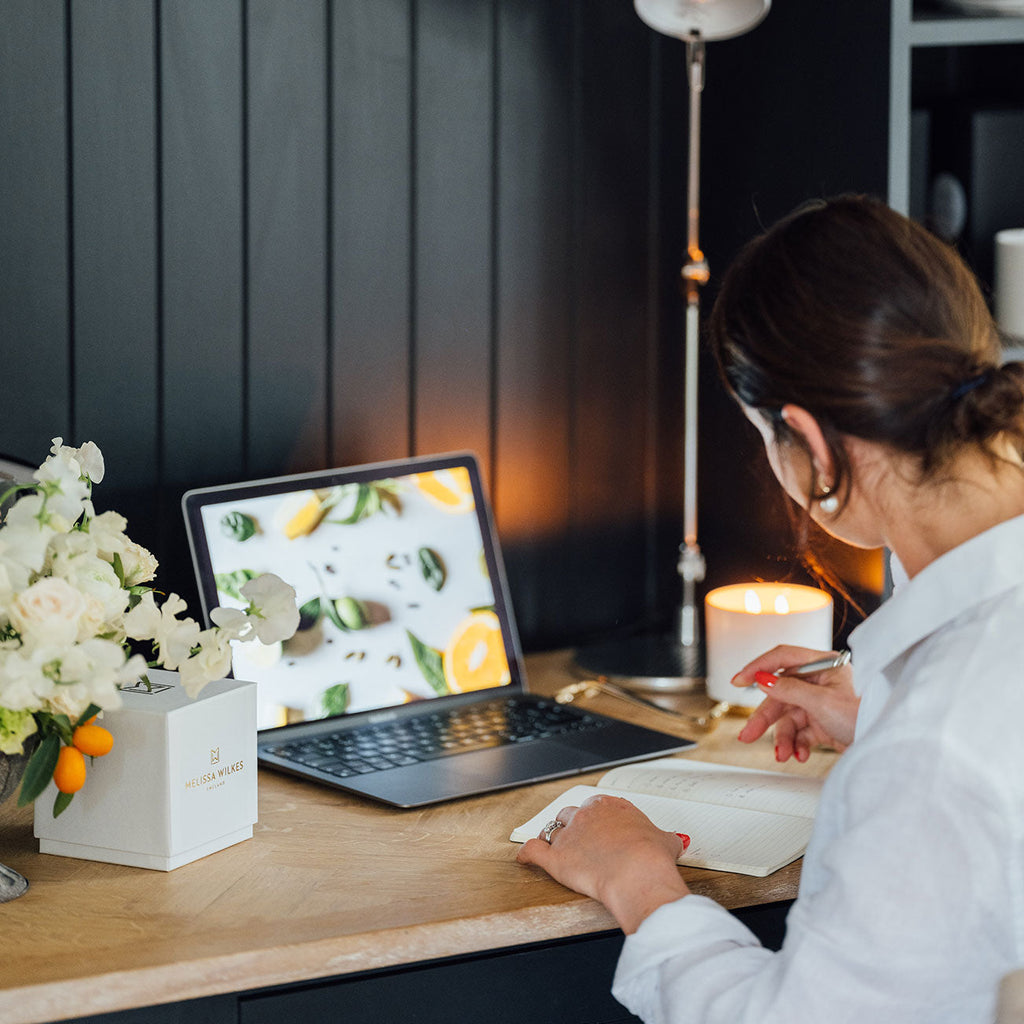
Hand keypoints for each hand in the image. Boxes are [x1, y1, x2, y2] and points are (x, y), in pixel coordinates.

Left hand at [516, 794, 689, 933]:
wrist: (638, 873)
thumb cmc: (652, 857)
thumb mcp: (666, 841)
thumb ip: (665, 838)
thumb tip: (675, 841)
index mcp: (610, 806)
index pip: (596, 807)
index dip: (595, 819)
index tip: (598, 828)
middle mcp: (586, 815)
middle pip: (570, 814)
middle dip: (572, 825)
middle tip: (577, 839)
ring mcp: (569, 835)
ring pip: (552, 830)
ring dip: (551, 838)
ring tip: (553, 846)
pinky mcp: (555, 858)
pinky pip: (533, 851)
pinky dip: (527, 854)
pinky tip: (524, 858)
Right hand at [733, 645, 858, 761]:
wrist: (889, 745)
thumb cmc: (866, 715)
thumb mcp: (822, 702)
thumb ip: (788, 689)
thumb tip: (763, 680)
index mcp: (822, 665)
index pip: (782, 658)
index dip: (758, 668)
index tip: (739, 680)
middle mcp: (820, 682)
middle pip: (780, 694)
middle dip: (765, 718)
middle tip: (748, 733)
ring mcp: (821, 703)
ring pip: (788, 717)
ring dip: (783, 738)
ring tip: (783, 754)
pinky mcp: (824, 723)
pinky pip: (801, 732)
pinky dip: (797, 744)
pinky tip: (799, 753)